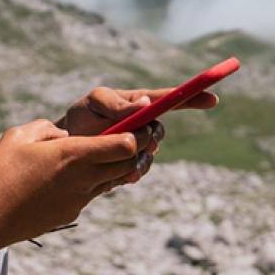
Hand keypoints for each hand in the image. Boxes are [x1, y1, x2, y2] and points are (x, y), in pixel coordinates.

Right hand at [0, 119, 140, 247]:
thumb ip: (47, 129)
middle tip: (136, 135)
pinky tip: (73, 174)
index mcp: (74, 155)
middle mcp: (83, 179)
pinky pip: (91, 192)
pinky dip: (93, 181)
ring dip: (115, 166)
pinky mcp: (71, 212)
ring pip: (112, 179)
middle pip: (128, 164)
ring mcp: (79, 199)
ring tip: (104, 152)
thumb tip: (64, 136)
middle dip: (137, 149)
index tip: (138, 123)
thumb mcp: (18, 136)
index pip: (125, 145)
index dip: (137, 133)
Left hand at [55, 86, 218, 186]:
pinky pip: (138, 171)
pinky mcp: (129, 165)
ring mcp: (137, 146)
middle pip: (160, 132)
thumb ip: (116, 104)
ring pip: (150, 155)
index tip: (213, 100)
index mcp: (139, 103)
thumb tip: (145, 104)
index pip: (171, 99)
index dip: (192, 98)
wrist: (62, 147)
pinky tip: (117, 175)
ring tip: (120, 162)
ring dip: (138, 160)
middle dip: (150, 139)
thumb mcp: (93, 104)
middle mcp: (143, 124)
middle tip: (137, 141)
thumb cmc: (80, 117)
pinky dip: (129, 173)